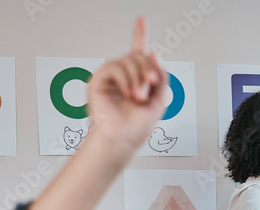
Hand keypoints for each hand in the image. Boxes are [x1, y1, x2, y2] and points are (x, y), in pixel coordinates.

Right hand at [86, 18, 167, 153]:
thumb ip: (160, 75)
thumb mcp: (160, 98)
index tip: (141, 20)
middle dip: (148, 71)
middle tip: (148, 90)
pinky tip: (127, 93)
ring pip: (128, 60)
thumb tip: (152, 53)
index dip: (139, 35)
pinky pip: (115, 67)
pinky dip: (125, 79)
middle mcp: (123, 77)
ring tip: (138, 97)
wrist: (122, 139)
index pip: (138, 54)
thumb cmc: (137, 126)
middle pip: (138, 56)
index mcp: (137, 80)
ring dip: (138, 78)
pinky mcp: (99, 80)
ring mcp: (111, 77)